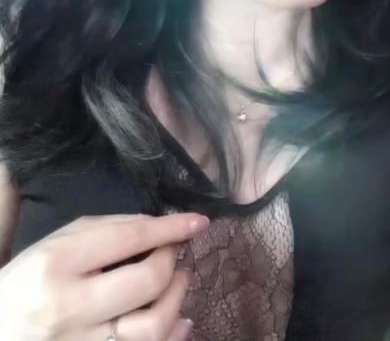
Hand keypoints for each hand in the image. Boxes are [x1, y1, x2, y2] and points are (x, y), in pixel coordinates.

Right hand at [0, 211, 209, 339]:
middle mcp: (70, 307)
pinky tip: (179, 320)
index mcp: (59, 263)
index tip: (197, 221)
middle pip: (146, 282)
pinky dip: (173, 336)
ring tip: (179, 282)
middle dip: (172, 262)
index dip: (169, 228)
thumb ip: (108, 229)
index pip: (128, 239)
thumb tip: (158, 226)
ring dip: (178, 299)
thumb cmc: (31, 279)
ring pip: (153, 328)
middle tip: (174, 252)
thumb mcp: (58, 242)